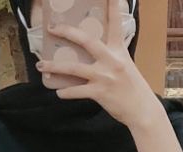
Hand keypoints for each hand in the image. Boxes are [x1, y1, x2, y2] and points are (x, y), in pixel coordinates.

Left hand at [35, 0, 161, 129]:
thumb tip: (94, 55)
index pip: (115, 23)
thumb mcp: (126, 66)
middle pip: (86, 40)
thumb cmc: (134, 89)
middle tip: (51, 28)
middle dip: (67, 32)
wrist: (142, 110)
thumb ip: (111, 57)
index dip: (113, 6)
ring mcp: (104, 77)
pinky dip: (66, 92)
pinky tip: (59, 92)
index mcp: (119, 51)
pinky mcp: (100, 93)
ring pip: (74, 68)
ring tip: (40, 66)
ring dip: (54, 67)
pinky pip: (77, 91)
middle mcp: (111, 60)